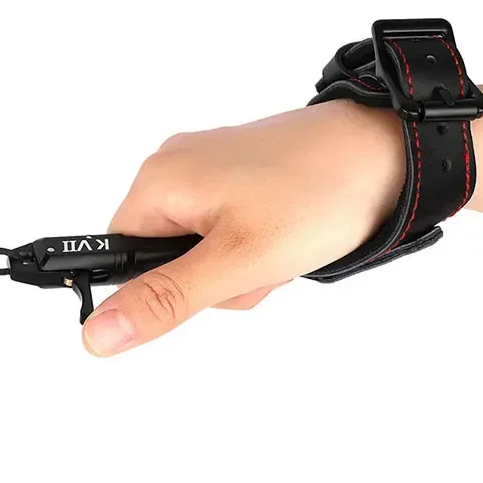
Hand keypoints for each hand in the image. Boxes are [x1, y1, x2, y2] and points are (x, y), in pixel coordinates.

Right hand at [81, 99, 405, 355]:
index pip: (120, 256)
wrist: (386, 149)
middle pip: (165, 256)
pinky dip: (254, 243)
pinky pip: (226, 226)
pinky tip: (287, 235)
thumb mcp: (237, 261)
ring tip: (280, 248)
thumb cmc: (319, 194)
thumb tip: (96, 332)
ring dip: (239, 265)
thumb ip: (164, 299)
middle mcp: (176, 165)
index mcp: (159, 180)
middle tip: (257, 264)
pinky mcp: (238, 171)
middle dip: (213, 278)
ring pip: (200, 247)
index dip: (161, 287)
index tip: (208, 284)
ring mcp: (209, 166)